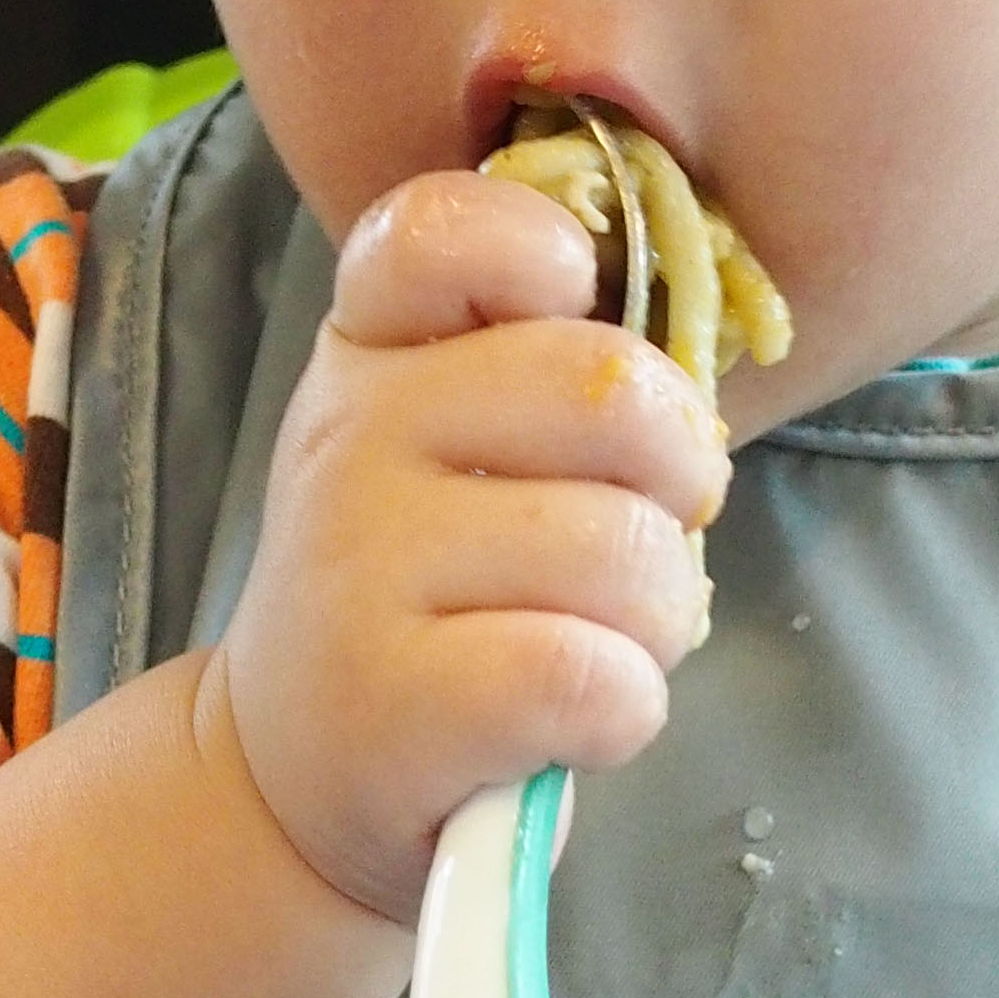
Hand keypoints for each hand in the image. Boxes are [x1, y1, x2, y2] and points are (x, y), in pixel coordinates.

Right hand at [213, 168, 726, 920]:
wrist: (302, 769)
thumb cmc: (431, 590)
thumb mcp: (449, 444)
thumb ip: (548, 370)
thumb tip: (696, 378)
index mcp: (375, 345)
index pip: (451, 227)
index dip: (554, 254)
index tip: (578, 323)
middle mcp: (349, 434)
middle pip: (608, 388)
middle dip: (682, 475)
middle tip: (646, 534)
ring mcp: (360, 565)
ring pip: (621, 549)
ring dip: (663, 616)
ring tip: (604, 640)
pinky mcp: (395, 701)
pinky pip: (591, 675)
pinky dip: (628, 709)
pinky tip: (582, 718)